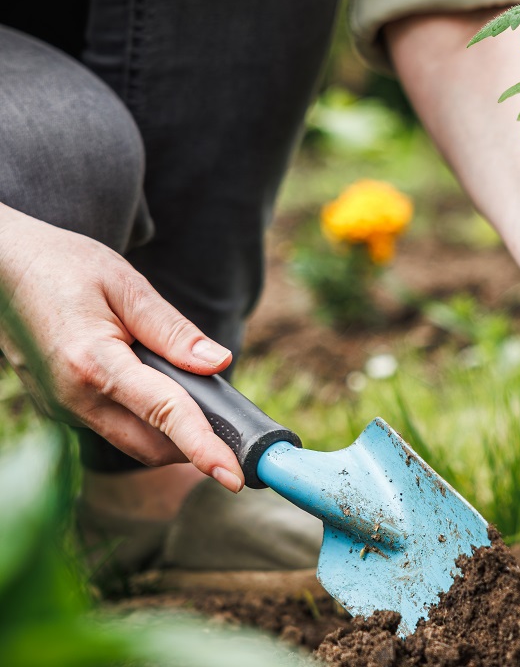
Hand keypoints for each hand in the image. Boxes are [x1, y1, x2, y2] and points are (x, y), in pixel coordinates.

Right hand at [0, 208, 244, 491]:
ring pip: (132, 441)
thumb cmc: (62, 266)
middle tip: (238, 435)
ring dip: (172, 436)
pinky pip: (112, 426)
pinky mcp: (59, 408)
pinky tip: (162, 390)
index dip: (204, 447)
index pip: (164, 414)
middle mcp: (74, 398)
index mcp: (93, 363)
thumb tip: (219, 363)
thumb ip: (173, 330)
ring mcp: (62, 408)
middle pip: (150, 445)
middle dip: (196, 447)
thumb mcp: (125, 284)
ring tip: (207, 409)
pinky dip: (146, 421)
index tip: (235, 474)